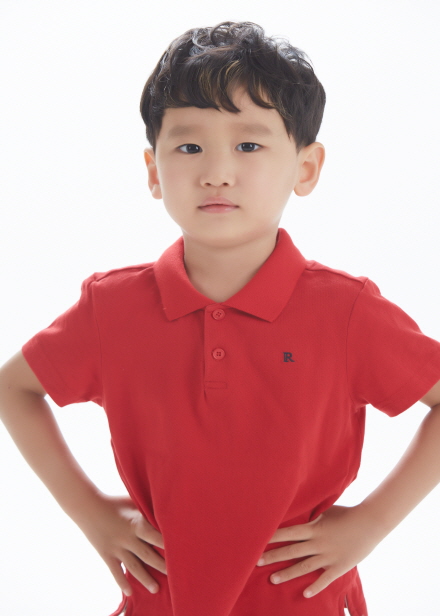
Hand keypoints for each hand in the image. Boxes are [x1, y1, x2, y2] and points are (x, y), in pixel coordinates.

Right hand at [74, 493, 166, 595]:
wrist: (88, 506)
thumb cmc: (115, 502)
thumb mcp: (134, 502)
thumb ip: (147, 510)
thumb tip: (166, 511)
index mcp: (136, 522)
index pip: (156, 536)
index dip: (168, 545)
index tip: (181, 551)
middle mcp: (127, 537)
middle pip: (148, 555)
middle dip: (162, 566)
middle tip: (176, 576)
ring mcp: (116, 547)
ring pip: (134, 567)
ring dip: (145, 579)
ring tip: (156, 589)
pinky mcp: (106, 554)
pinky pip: (115, 571)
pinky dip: (122, 582)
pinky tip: (129, 592)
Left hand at [256, 504, 383, 597]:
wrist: (371, 522)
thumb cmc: (347, 513)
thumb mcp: (326, 510)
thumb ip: (312, 515)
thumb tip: (298, 511)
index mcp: (314, 527)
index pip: (288, 532)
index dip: (273, 536)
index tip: (258, 539)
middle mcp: (318, 542)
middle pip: (291, 551)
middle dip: (273, 556)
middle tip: (256, 561)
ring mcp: (328, 556)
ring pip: (303, 567)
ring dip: (287, 574)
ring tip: (272, 579)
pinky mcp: (339, 566)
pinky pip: (324, 579)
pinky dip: (314, 587)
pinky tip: (304, 594)